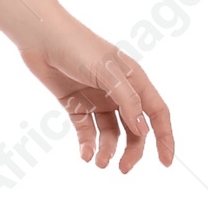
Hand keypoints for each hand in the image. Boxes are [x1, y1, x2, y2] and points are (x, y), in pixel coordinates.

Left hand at [21, 19, 174, 173]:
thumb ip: (127, 100)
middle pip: (134, 130)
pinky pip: (87, 131)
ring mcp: (98, 100)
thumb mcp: (107, 72)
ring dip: (108, 151)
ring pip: (111, 134)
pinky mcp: (76, 105)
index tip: (166, 163)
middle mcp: (119, 92)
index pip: (157, 113)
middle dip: (132, 151)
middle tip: (122, 169)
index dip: (165, 138)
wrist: (41, 38)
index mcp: (134, 80)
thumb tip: (143, 130)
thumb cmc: (78, 47)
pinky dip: (88, 145)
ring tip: (99, 163)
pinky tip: (84, 155)